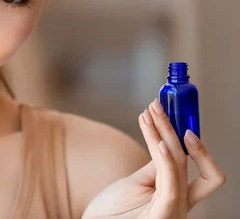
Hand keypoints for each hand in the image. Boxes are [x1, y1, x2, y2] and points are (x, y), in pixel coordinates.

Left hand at [83, 99, 225, 218]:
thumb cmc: (112, 212)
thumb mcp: (135, 184)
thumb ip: (155, 168)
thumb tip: (165, 143)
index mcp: (177, 197)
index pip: (202, 172)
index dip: (198, 148)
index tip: (179, 120)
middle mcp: (180, 205)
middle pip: (191, 163)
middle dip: (176, 129)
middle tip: (158, 106)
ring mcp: (172, 212)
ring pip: (178, 165)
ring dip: (163, 133)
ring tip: (148, 113)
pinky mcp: (160, 217)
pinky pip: (170, 186)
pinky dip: (167, 161)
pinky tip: (158, 142)